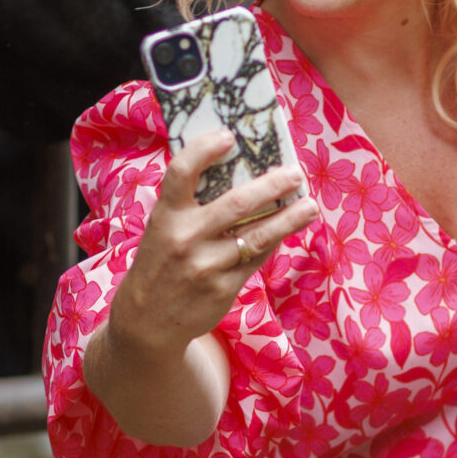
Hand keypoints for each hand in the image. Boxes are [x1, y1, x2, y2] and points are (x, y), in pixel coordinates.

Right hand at [106, 128, 317, 365]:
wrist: (146, 321)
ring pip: (258, 235)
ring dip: (289, 217)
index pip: (182, 172)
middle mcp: (185, 238)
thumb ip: (189, 206)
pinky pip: (258, 258)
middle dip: (272, 185)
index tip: (229, 136)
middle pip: (236, 203)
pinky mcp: (224, 288)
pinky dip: (274, 241)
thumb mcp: (161, 229)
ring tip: (310, 206)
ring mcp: (206, 265)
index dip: (205, 149)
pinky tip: (288, 229)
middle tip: (295, 173)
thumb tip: (238, 173)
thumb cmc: (159, 263)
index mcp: (165, 216)